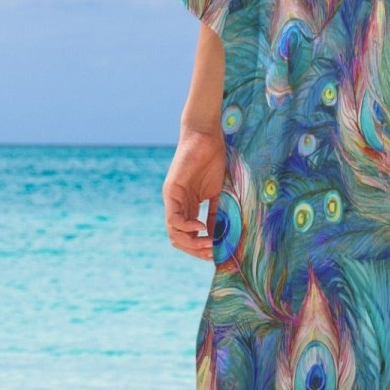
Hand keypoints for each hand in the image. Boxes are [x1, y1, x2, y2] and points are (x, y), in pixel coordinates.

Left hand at [162, 126, 225, 260]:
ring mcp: (173, 199)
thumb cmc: (214, 160)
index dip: (200, 248)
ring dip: (192, 242)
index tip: (216, 253)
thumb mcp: (218, 193)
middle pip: (179, 238)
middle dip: (196, 250)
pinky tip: (202, 226)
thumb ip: (216, 214)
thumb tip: (217, 236)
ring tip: (209, 243)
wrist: (206, 136)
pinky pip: (174, 219)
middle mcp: (177, 205)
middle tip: (212, 253)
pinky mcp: (171, 192)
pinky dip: (188, 226)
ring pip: (174, 232)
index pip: (188, 235)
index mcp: (188, 206)